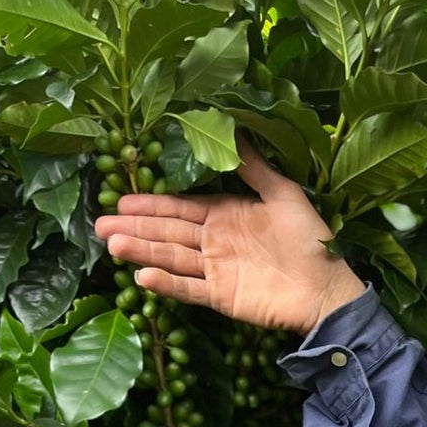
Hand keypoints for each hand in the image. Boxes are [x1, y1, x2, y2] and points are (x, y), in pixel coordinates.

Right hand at [93, 137, 365, 332]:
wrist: (327, 289)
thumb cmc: (310, 240)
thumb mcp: (283, 193)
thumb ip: (253, 167)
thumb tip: (232, 129)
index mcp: (226, 214)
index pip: (181, 206)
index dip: (152, 202)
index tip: (122, 197)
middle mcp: (215, 241)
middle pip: (168, 231)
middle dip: (135, 225)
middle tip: (99, 222)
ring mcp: (216, 270)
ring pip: (171, 257)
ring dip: (141, 250)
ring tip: (111, 244)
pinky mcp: (222, 297)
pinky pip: (189, 289)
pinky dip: (167, 285)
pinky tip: (142, 276)